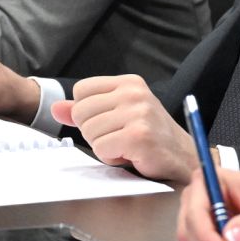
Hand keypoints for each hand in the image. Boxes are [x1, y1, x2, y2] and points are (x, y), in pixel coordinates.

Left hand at [50, 75, 196, 181]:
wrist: (183, 158)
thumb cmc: (150, 136)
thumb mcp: (118, 115)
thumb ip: (87, 109)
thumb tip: (56, 108)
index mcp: (129, 82)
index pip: (81, 90)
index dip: (88, 112)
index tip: (110, 121)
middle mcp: (134, 93)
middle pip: (81, 112)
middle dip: (94, 132)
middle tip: (119, 137)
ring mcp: (137, 113)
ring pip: (89, 132)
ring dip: (104, 146)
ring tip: (126, 146)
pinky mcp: (138, 136)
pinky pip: (101, 149)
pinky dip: (111, 157)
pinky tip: (130, 155)